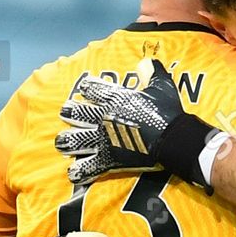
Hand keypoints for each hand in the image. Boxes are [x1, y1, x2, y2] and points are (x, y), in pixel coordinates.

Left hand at [55, 60, 227, 190]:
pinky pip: (90, 167)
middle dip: (70, 113)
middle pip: (77, 114)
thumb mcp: (161, 85)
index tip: (84, 88)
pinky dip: (80, 172)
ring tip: (62, 143)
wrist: (173, 139)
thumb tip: (144, 62)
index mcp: (114, 99)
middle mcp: (103, 118)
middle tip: (65, 114)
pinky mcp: (110, 160)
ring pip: (76, 140)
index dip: (86, 88)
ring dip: (68, 142)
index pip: (91, 89)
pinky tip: (73, 174)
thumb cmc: (167, 112)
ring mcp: (104, 140)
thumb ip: (150, 72)